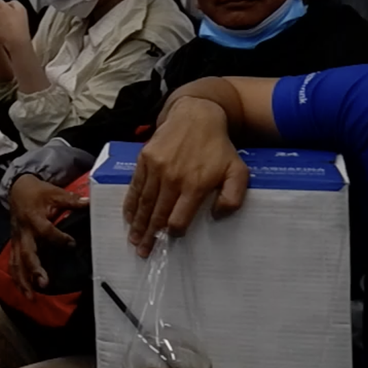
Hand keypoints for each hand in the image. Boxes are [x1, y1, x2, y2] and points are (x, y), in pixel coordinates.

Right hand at [6, 176, 88, 295]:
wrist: (17, 188)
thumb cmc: (37, 192)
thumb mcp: (54, 193)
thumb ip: (71, 200)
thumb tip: (90, 203)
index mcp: (33, 218)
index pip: (45, 231)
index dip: (58, 238)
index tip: (71, 243)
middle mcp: (23, 232)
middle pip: (27, 253)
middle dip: (34, 269)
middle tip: (44, 283)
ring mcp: (17, 240)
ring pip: (17, 262)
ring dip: (23, 280)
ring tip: (31, 296)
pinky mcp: (15, 245)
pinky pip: (13, 264)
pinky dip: (17, 279)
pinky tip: (25, 293)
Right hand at [123, 98, 248, 254]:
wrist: (196, 116)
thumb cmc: (219, 148)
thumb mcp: (238, 172)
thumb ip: (233, 197)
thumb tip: (217, 216)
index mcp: (195, 185)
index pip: (178, 217)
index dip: (173, 232)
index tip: (170, 239)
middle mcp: (172, 178)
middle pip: (157, 214)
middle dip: (149, 236)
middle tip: (143, 252)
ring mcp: (156, 168)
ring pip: (144, 203)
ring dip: (137, 224)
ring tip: (133, 239)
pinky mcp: (144, 159)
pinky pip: (135, 186)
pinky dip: (131, 203)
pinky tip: (128, 216)